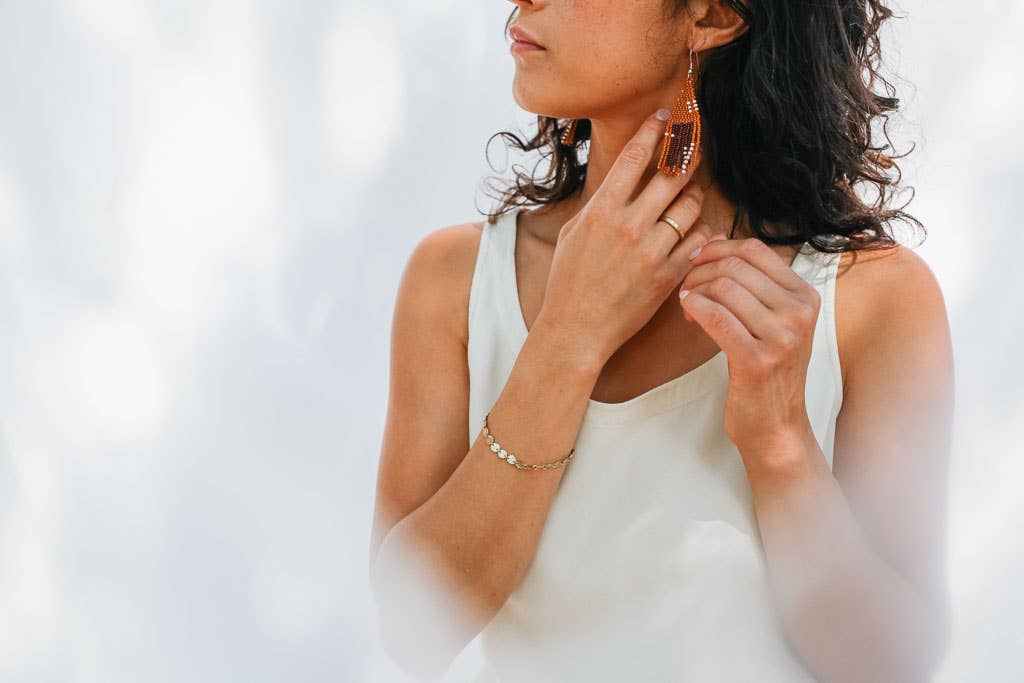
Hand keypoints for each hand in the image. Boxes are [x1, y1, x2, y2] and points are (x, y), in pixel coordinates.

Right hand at [534, 109, 715, 366]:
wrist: (576, 330)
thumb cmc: (568, 281)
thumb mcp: (572, 234)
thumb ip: (598, 204)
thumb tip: (619, 177)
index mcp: (600, 211)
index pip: (634, 157)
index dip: (654, 130)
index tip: (666, 116)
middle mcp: (628, 226)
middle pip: (671, 175)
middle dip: (686, 156)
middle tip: (694, 147)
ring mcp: (651, 251)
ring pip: (690, 207)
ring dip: (694, 196)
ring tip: (691, 195)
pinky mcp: (668, 275)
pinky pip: (699, 241)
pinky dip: (702, 232)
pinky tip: (696, 230)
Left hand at [677, 236, 819, 454]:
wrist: (775, 426)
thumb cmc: (765, 371)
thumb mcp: (769, 320)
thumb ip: (749, 281)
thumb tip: (714, 238)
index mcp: (805, 296)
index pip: (755, 249)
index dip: (717, 248)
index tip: (696, 262)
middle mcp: (800, 312)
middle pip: (735, 266)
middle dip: (700, 272)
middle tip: (685, 289)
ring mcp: (782, 337)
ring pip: (723, 288)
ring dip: (694, 292)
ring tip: (687, 307)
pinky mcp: (757, 360)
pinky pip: (716, 317)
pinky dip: (694, 308)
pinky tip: (687, 315)